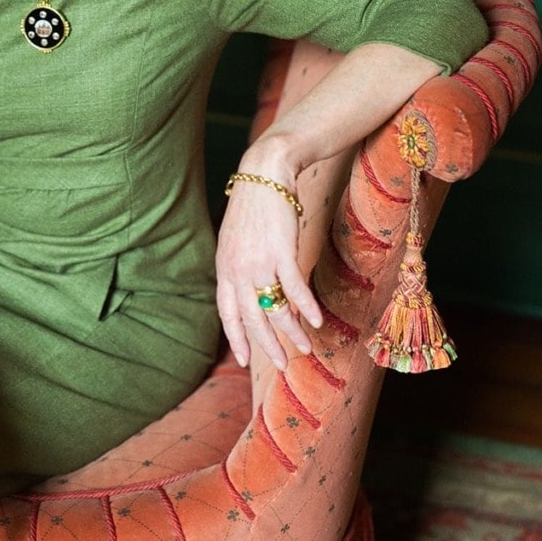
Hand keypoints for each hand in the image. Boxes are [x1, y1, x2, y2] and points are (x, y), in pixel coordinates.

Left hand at [215, 174, 322, 370]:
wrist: (264, 176)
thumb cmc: (253, 208)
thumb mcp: (234, 242)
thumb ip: (237, 268)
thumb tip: (249, 293)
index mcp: (224, 268)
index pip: (227, 313)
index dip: (236, 337)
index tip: (243, 359)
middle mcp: (237, 270)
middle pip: (251, 318)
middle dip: (267, 345)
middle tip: (281, 364)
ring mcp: (258, 262)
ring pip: (275, 308)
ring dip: (292, 331)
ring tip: (305, 346)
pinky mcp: (280, 253)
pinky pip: (294, 289)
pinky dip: (306, 307)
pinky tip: (317, 321)